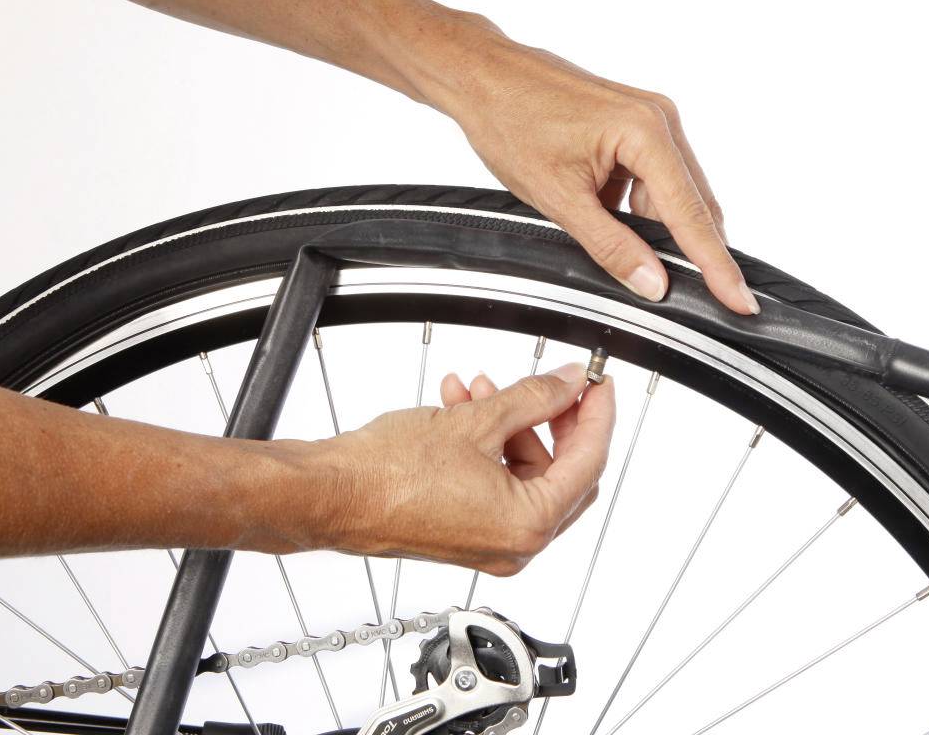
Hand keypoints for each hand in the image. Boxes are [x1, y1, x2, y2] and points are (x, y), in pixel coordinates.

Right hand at [302, 363, 614, 575]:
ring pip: (524, 473)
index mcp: (528, 525)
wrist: (330, 494)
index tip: (598, 385)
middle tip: (554, 385)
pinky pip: (495, 483)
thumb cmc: (385, 476)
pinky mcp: (465, 532)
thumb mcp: (475, 422)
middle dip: (555, 420)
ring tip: (483, 388)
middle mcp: (514, 545)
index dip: (597, 415)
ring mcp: (489, 542)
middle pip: (562, 472)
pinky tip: (463, 408)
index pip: (588, 463)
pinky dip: (487, 445)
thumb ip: (534, 398)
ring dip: (510, 425)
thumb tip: (568, 384)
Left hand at [410, 12, 759, 315]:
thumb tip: (653, 282)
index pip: (693, 216)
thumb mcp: (559, 198)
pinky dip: (638, 205)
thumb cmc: (511, 120)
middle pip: (693, 205)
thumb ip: (612, 246)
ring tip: (601, 224)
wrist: (483, 75)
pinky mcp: (637, 123)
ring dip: (653, 225)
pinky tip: (604, 208)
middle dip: (688, 249)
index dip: (718, 266)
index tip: (741, 300)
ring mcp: (652, 118)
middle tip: (686, 292)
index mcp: (647, 132)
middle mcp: (660, 119)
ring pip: (673, 195)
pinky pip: (655, 178)